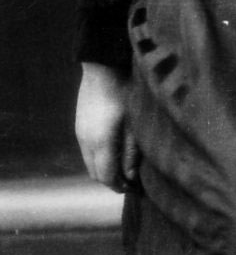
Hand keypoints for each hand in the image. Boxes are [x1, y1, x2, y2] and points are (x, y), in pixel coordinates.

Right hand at [75, 62, 139, 191]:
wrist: (103, 65)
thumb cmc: (125, 90)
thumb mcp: (134, 122)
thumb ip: (131, 152)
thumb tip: (130, 177)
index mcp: (101, 143)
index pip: (106, 178)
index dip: (120, 187)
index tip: (135, 189)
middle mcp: (86, 142)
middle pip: (96, 174)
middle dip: (112, 181)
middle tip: (130, 180)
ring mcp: (80, 133)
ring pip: (89, 163)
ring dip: (104, 169)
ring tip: (123, 165)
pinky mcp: (80, 125)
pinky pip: (86, 150)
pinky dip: (98, 157)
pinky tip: (112, 149)